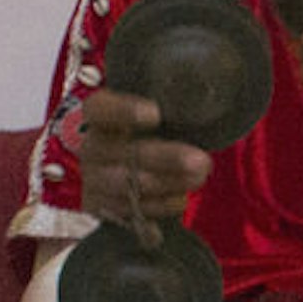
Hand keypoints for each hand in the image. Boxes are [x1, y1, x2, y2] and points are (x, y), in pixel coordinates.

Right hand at [77, 87, 207, 230]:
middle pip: (120, 153)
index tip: (156, 114)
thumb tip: (210, 89)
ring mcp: (94, 179)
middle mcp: (92, 146)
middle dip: (164, 159)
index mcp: (100, 113)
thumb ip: (179, 97)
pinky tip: (179, 201)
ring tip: (199, 176)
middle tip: (201, 161)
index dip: (124, 111)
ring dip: (168, 184)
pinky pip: (130, 212)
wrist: (146, 160)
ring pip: (127, 187)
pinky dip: (159, 208)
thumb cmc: (159, 126)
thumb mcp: (164, 106)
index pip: (101, 109)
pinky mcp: (104, 207)